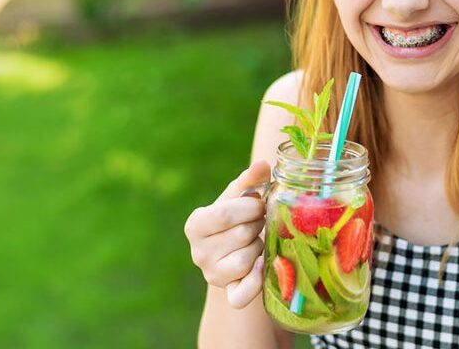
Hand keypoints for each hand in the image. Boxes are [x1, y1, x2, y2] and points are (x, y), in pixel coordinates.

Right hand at [184, 160, 270, 308]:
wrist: (234, 253)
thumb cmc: (238, 218)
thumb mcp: (239, 197)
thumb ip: (250, 180)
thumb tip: (263, 164)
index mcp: (196, 224)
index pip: (224, 214)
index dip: (249, 207)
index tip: (259, 203)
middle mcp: (198, 252)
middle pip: (240, 235)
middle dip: (258, 224)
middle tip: (259, 222)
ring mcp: (212, 275)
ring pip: (246, 260)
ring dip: (260, 247)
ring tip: (257, 240)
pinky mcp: (227, 293)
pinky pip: (241, 295)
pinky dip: (255, 282)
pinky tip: (262, 266)